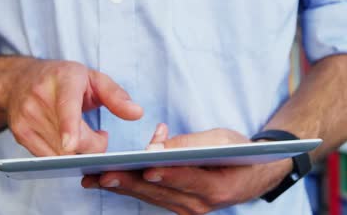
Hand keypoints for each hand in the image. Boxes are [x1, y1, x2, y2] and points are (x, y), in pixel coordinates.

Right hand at [0, 59, 142, 155]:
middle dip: (92, 145)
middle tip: (101, 137)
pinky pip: (46, 156)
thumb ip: (116, 95)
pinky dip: (62, 156)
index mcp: (63, 80)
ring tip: (82, 135)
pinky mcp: (19, 132)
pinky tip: (68, 142)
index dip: (69, 126)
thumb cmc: (64, 79)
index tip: (71, 145)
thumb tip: (137, 113)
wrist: (20, 80)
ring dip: (77, 152)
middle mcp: (40, 97)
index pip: (66, 105)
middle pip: (69, 139)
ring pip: (58, 151)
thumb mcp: (93, 78)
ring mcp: (26, 116)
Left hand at [82, 125, 291, 213]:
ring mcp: (188, 209)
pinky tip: (108, 179)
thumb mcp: (222, 139)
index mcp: (216, 187)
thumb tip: (157, 145)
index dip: (166, 174)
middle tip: (102, 174)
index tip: (145, 168)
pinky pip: (151, 197)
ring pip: (150, 197)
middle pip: (160, 192)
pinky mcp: (178, 206)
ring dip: (122, 187)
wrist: (252, 175)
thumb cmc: (239, 152)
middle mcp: (200, 205)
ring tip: (93, 178)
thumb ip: (191, 143)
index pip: (187, 180)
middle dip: (129, 182)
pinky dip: (130, 187)